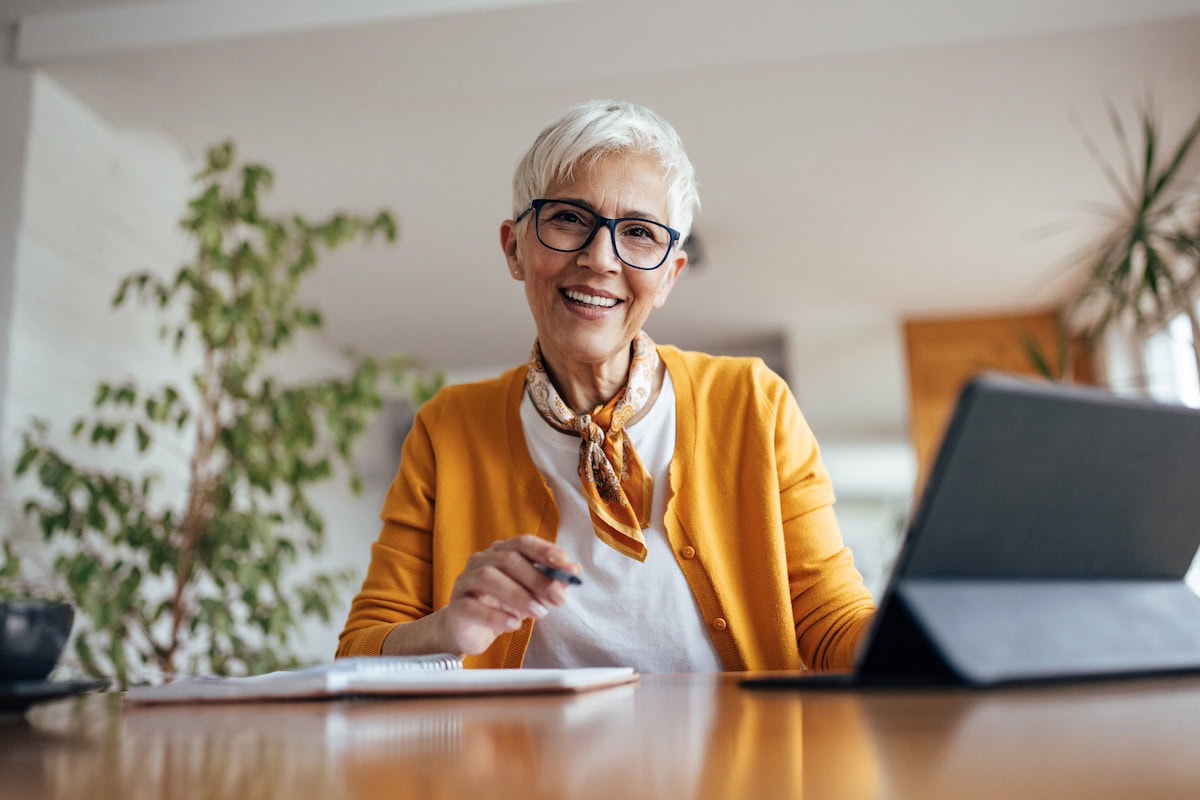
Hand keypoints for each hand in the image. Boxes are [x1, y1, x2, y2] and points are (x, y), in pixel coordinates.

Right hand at [439, 535, 579, 655]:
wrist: (469, 630)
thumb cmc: (501, 605)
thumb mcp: (529, 592)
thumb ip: (550, 580)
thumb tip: (574, 571)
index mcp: (500, 552)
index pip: (522, 543)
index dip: (544, 550)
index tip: (565, 563)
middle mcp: (481, 562)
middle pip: (509, 560)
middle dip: (537, 579)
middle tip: (558, 598)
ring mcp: (465, 582)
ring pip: (488, 578)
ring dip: (518, 595)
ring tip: (539, 612)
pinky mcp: (457, 607)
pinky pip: (472, 607)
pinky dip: (496, 616)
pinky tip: (515, 624)